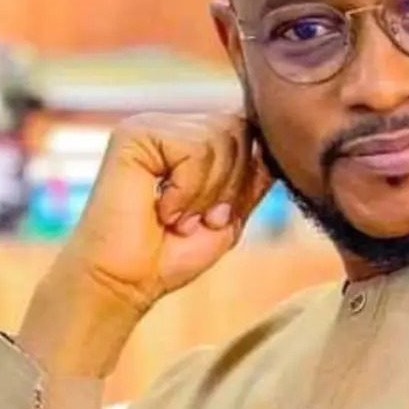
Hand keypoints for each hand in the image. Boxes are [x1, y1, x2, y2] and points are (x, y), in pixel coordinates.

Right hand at [18, 112, 273, 375]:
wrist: (126, 282)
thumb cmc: (172, 253)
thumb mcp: (231, 212)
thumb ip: (254, 176)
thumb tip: (281, 142)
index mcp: (193, 138)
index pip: (250, 131)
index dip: (247, 177)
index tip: (218, 217)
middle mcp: (173, 125)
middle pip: (240, 130)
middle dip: (230, 187)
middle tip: (197, 220)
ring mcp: (152, 126)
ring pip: (221, 138)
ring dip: (207, 193)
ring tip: (178, 217)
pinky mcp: (133, 134)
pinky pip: (193, 150)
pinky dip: (186, 192)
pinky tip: (161, 210)